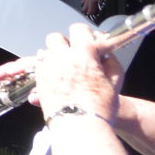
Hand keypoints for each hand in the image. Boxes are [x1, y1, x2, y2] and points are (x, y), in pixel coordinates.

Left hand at [0, 22, 123, 119]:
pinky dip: (47, 69)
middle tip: (73, 54)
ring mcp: (48, 67)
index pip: (78, 30)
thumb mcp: (115, 80)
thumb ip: (110, 62)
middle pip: (56, 38)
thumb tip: (104, 52)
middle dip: (64, 44)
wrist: (81, 124)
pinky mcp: (39, 79)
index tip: (86, 40)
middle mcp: (62, 58)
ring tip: (65, 69)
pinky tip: (57, 79)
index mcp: (83, 55)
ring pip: (46, 52)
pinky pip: (40, 66)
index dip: (83, 34)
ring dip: (54, 57)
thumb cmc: (100, 106)